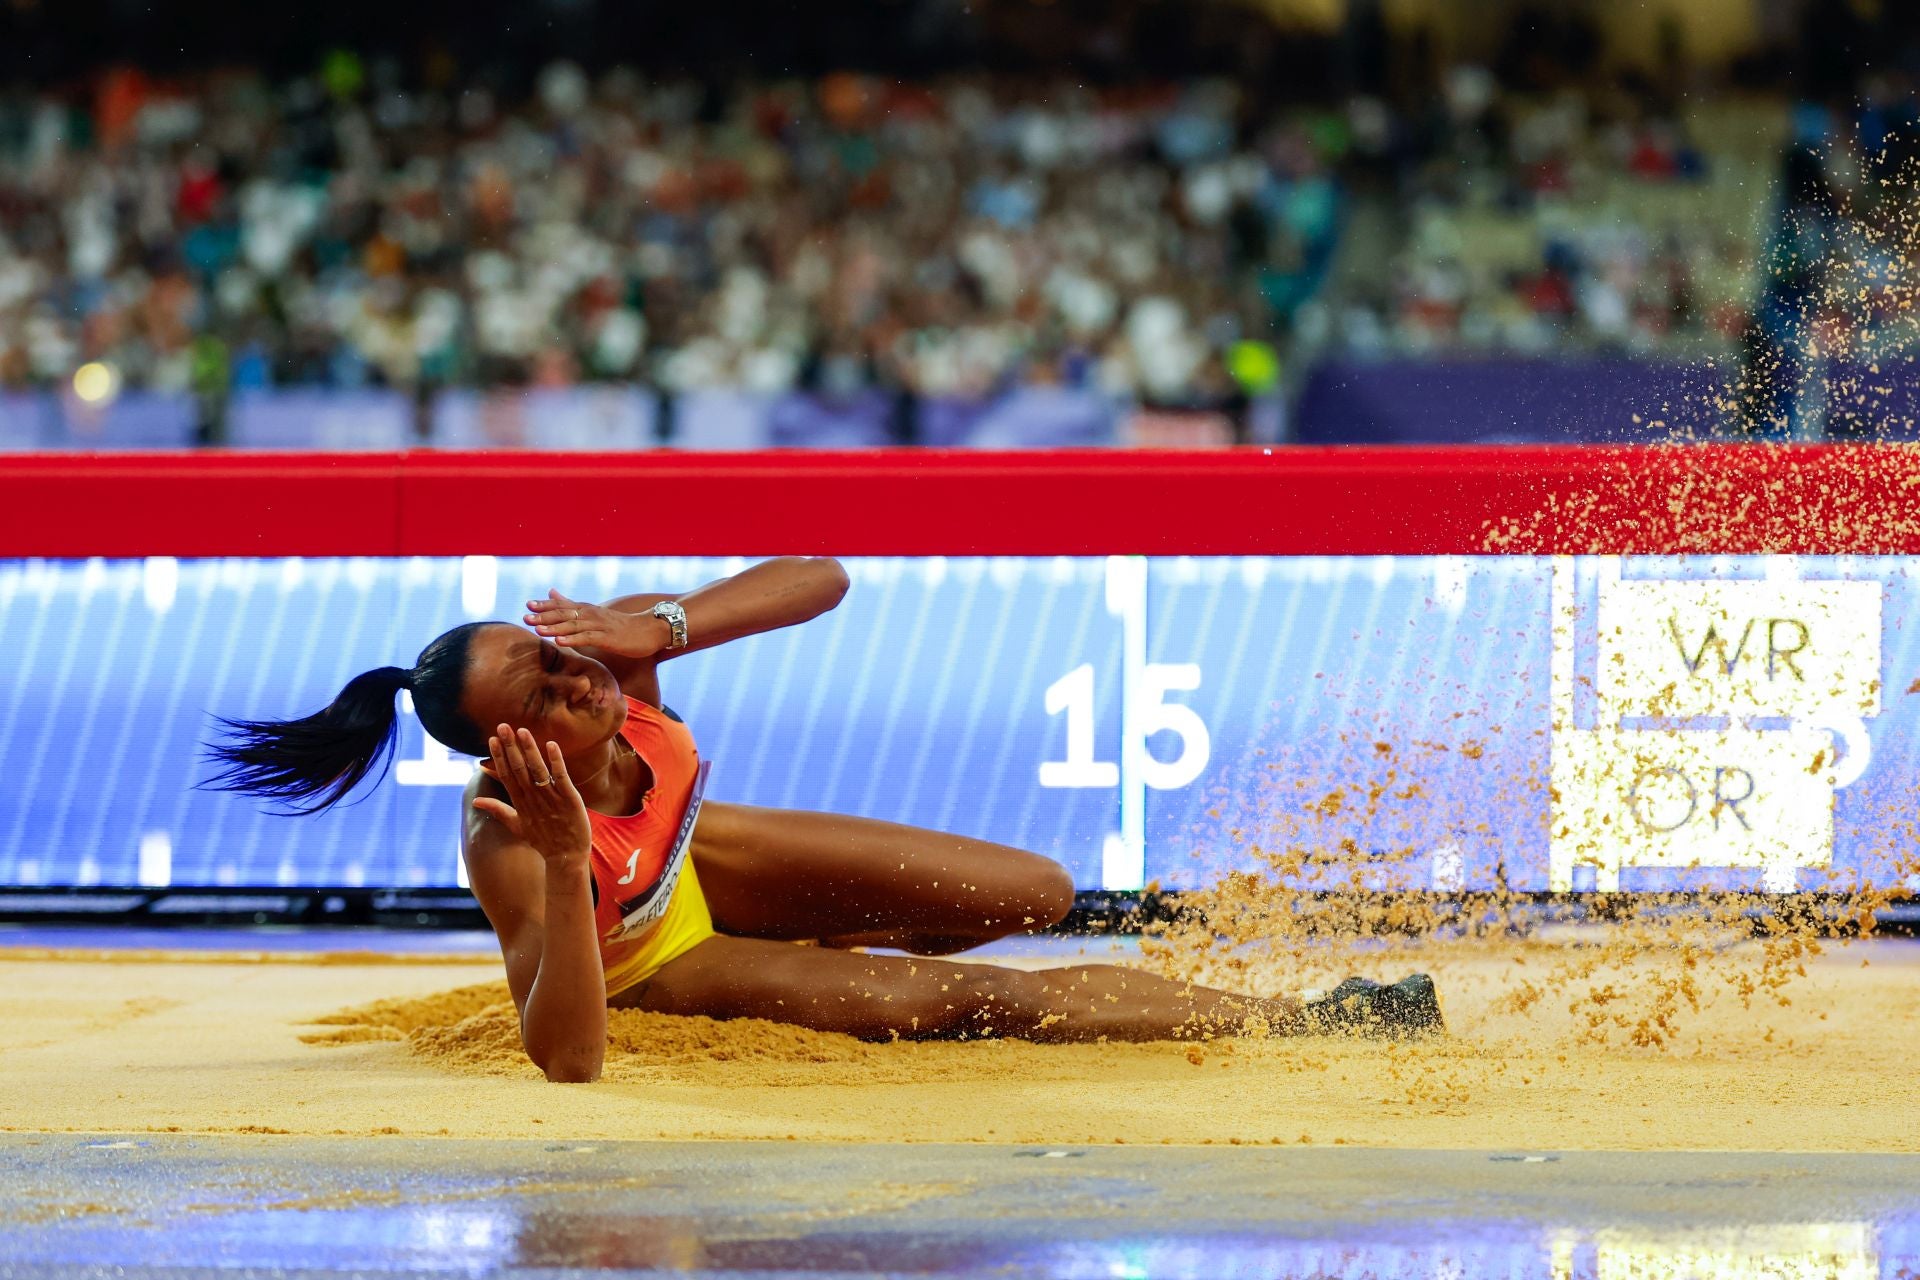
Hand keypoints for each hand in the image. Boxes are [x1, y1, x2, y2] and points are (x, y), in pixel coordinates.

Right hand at [471, 725, 592, 865]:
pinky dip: (555, 761)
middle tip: (503, 727)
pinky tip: (551, 745)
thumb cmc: (543, 840)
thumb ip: (498, 810)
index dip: (499, 757)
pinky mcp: (569, 799)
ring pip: (537, 770)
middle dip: (510, 747)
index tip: (492, 739)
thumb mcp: (517, 825)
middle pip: (518, 769)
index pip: (507, 775)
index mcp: (520, 802)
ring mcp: (550, 798)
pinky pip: (561, 777)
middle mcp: (533, 798)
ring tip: (522, 731)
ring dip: (529, 750)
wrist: (566, 858)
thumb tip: (476, 800)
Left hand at [525, 589, 667, 657]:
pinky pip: (587, 638)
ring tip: (537, 630)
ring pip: (573, 626)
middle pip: (565, 614)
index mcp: (587, 610)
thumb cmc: (622, 624)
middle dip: (544, 616)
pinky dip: (572, 639)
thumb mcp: (595, 612)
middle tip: (525, 618)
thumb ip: (571, 603)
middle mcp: (592, 615)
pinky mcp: (608, 638)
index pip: (562, 605)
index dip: (545, 605)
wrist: (651, 629)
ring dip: (554, 627)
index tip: (527, 605)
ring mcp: (600, 626)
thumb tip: (550, 592)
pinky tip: (559, 641)